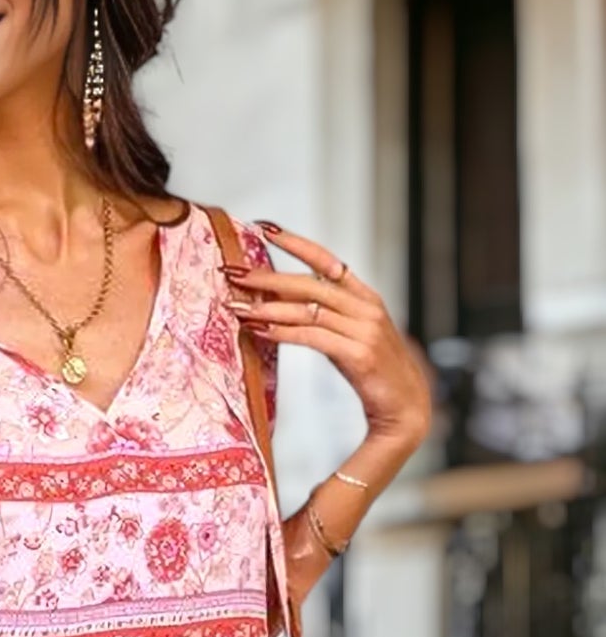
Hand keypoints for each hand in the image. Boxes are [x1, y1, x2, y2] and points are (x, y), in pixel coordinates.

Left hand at [225, 222, 431, 450]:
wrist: (406, 408)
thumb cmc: (373, 373)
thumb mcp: (348, 336)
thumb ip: (322, 317)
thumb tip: (278, 304)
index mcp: (365, 297)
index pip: (326, 260)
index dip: (295, 242)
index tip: (263, 228)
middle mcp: (366, 307)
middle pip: (308, 283)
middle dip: (267, 277)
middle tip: (232, 272)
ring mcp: (364, 329)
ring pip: (307, 309)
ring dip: (267, 307)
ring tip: (236, 307)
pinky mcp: (359, 354)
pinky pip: (312, 337)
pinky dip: (283, 332)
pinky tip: (259, 330)